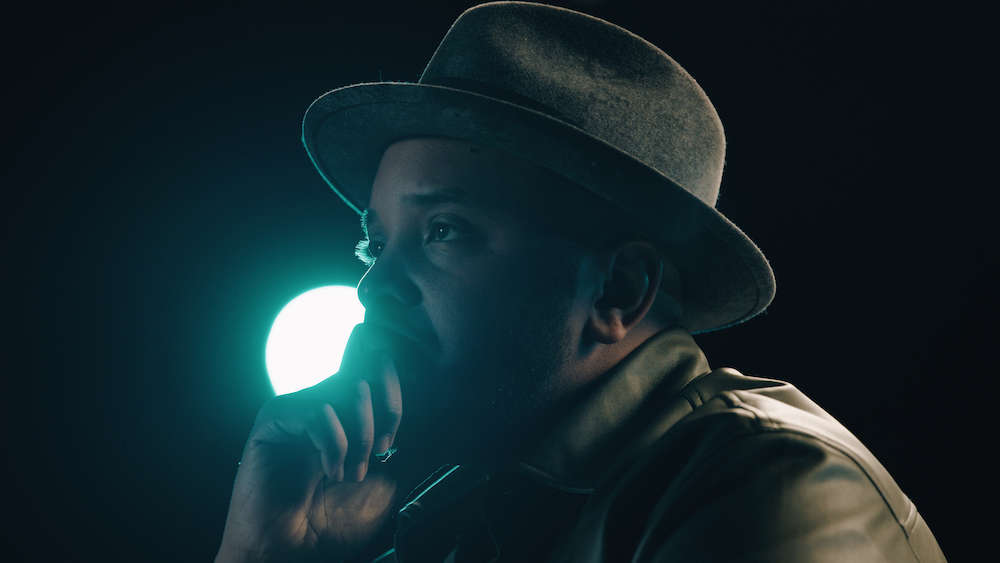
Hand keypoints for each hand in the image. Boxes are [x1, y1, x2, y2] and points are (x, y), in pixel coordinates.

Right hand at [216, 324, 408, 562]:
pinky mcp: (273, 420)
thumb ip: (388, 443)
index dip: (392, 394)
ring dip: (359, 434)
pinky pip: (317, 411)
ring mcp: (294, 409)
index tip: (390, 440)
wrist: (286, 552)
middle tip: (376, 455)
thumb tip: (403, 408)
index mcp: (340, 414)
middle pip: (364, 371)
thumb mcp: (376, 481)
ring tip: (351, 473)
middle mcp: (317, 404)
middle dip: (382, 414)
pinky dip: (333, 443)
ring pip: (345, 388)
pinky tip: (330, 472)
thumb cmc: (327, 523)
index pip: (372, 372)